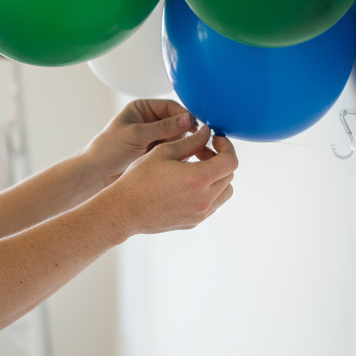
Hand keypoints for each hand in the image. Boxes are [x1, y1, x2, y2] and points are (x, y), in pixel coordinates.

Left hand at [84, 99, 197, 188]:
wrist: (96, 174)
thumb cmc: (108, 150)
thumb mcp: (136, 135)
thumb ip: (162, 128)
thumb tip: (188, 119)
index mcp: (142, 109)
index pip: (170, 107)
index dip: (184, 116)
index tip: (195, 127)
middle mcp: (150, 121)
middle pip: (178, 122)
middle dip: (187, 131)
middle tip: (200, 141)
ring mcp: (154, 137)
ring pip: (178, 137)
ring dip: (185, 143)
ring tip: (195, 152)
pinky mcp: (156, 153)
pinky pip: (174, 150)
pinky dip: (180, 154)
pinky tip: (186, 160)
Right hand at [108, 126, 237, 234]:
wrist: (124, 210)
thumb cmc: (140, 179)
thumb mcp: (164, 152)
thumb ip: (191, 141)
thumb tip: (207, 133)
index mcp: (199, 179)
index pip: (231, 161)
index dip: (227, 146)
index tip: (215, 140)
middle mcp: (204, 199)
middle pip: (229, 175)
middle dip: (220, 159)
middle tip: (201, 151)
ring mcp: (200, 214)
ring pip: (225, 192)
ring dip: (217, 177)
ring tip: (196, 168)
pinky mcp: (194, 222)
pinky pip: (213, 205)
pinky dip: (209, 192)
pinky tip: (188, 184)